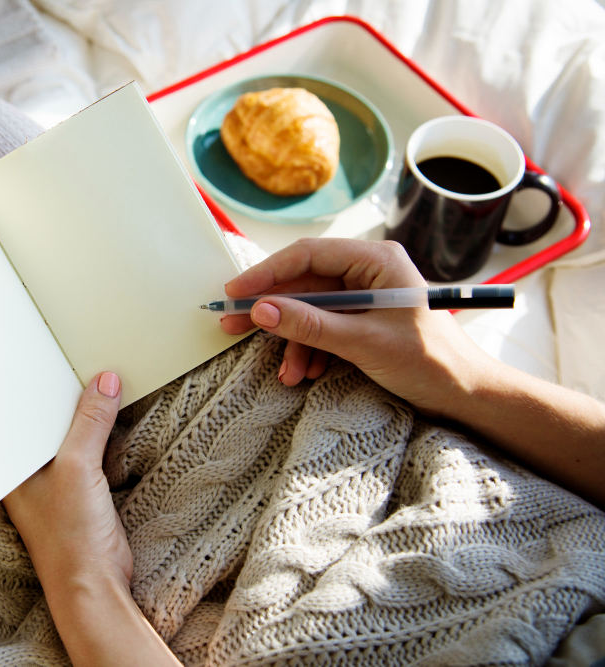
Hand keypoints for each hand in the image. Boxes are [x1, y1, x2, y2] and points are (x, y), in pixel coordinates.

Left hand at [3, 372, 180, 665]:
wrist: (95, 584)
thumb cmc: (68, 537)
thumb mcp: (78, 467)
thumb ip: (90, 422)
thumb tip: (105, 382)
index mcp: (12, 467)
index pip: (17, 415)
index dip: (30, 387)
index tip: (44, 355)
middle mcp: (29, 473)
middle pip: (46, 423)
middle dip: (62, 398)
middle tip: (76, 359)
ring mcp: (56, 483)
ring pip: (70, 437)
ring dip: (85, 416)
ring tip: (97, 379)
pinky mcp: (82, 492)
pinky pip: (91, 452)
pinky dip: (102, 437)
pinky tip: (112, 418)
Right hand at [221, 238, 490, 417]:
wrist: (463, 395)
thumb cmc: (429, 362)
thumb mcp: (364, 343)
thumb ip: (311, 325)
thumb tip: (262, 311)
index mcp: (376, 260)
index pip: (308, 256)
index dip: (267, 273)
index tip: (236, 293)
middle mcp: (367, 271)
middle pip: (303, 283)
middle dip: (273, 312)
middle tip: (233, 326)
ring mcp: (362, 296)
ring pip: (308, 311)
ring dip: (293, 343)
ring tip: (288, 373)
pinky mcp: (359, 320)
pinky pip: (320, 329)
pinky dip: (309, 351)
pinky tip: (307, 372)